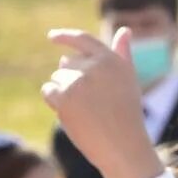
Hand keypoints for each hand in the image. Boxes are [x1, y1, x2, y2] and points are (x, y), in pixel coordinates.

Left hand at [42, 29, 163, 177]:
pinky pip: (49, 91)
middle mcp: (96, 66)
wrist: (124, 147)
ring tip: (85, 111)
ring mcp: (80, 80)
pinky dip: (55, 102)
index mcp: (112, 60)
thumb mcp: (128, 81)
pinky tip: (72, 115)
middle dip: (71, 80)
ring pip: (57, 78)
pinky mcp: (66, 96)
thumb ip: (122, 55)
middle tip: (91, 103)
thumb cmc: (127, 116)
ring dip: (64, 93)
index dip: (65, 37)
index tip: (52, 37)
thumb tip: (125, 30)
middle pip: (66, 64)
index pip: (82, 39)